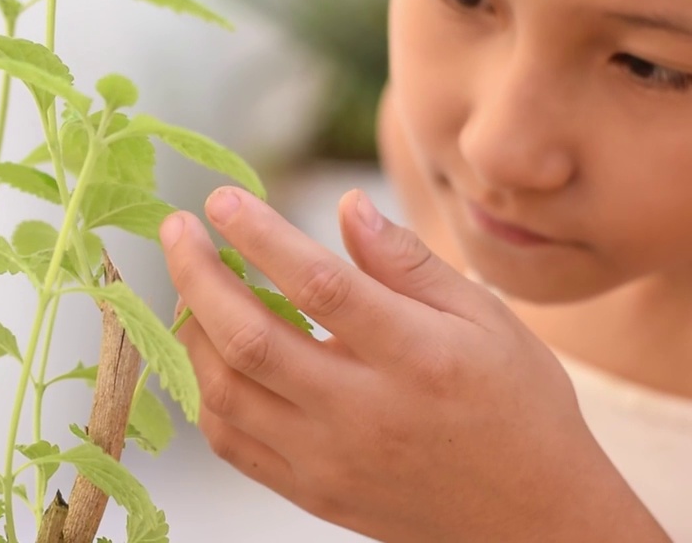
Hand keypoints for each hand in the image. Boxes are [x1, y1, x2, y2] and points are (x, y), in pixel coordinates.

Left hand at [159, 186, 667, 542]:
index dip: (260, 235)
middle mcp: (364, 411)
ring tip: (189, 285)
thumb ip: (409, 263)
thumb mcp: (486, 319)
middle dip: (197, 274)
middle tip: (176, 229)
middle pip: (250, 338)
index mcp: (417, 357)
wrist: (532, 522)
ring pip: (225, 392)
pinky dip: (202, 391)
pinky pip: (230, 441)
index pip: (318, 285)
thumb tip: (347, 204)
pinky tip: (205, 350)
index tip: (221, 199)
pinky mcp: (310, 492)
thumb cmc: (517, 406)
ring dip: (190, 330)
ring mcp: (329, 459)